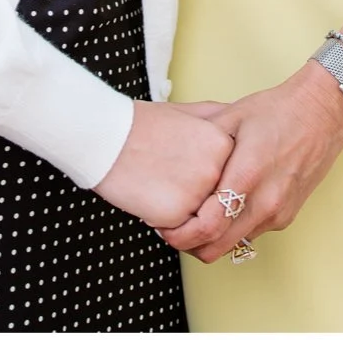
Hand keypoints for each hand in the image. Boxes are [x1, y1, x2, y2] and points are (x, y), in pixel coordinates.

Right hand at [94, 100, 233, 228]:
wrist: (107, 136)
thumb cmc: (141, 125)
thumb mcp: (190, 112)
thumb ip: (218, 121)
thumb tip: (235, 128)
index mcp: (225, 144)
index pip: (227, 177)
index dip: (200, 177)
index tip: (181, 166)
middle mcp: (219, 169)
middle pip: (213, 200)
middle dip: (191, 197)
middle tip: (165, 176)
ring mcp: (200, 192)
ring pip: (197, 218)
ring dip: (177, 210)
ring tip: (156, 182)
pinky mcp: (177, 213)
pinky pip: (176, 230)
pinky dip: (159, 220)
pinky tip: (146, 194)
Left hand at [159, 65, 342, 261]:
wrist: (324, 110)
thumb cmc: (279, 110)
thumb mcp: (231, 118)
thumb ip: (200, 145)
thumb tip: (170, 165)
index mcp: (248, 175)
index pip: (207, 227)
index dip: (178, 234)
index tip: (164, 226)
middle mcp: (266, 201)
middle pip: (216, 248)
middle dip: (189, 244)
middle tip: (174, 227)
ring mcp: (279, 212)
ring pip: (233, 244)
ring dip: (213, 237)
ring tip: (199, 212)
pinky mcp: (287, 215)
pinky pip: (252, 232)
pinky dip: (234, 227)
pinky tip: (228, 204)